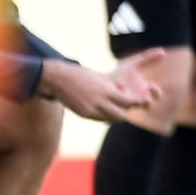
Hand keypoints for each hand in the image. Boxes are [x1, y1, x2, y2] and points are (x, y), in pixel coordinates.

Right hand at [40, 49, 164, 123]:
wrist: (59, 78)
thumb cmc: (82, 74)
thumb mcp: (101, 78)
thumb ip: (113, 88)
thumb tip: (125, 94)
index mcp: (107, 91)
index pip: (128, 102)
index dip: (135, 103)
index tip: (137, 100)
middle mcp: (99, 103)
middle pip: (121, 116)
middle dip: (126, 113)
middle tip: (126, 107)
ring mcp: (90, 110)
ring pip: (110, 120)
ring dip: (114, 116)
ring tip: (114, 107)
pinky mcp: (83, 114)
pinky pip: (99, 119)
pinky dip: (104, 116)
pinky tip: (103, 109)